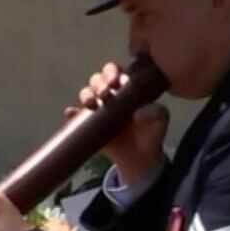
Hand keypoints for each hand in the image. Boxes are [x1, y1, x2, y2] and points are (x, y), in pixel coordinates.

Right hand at [66, 62, 169, 183]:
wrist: (138, 158)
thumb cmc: (150, 134)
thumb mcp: (159, 122)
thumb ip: (156, 114)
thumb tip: (139, 112)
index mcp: (126, 88)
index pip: (115, 72)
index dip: (111, 72)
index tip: (114, 82)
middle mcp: (109, 94)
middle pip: (97, 79)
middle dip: (98, 82)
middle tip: (103, 93)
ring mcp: (97, 108)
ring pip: (86, 93)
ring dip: (85, 94)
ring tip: (90, 103)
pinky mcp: (87, 124)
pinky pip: (75, 115)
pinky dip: (71, 113)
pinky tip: (70, 113)